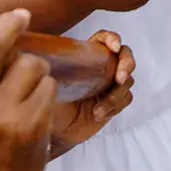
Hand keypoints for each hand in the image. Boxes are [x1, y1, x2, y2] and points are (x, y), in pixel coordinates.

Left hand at [49, 30, 135, 157]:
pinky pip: (124, 99)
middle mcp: (101, 67)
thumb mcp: (48, 84)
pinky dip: (114, 106)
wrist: (56, 131)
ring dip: (117, 94)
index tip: (114, 46)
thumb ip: (51, 70)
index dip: (112, 39)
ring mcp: (110, 84)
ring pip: (126, 81)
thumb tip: (44, 61)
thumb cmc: (50, 104)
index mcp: (86, 56)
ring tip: (99, 108)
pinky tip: (98, 114)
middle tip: (120, 77)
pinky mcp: (115, 101)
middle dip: (126, 64)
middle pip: (124, 56)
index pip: (103, 39)